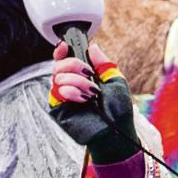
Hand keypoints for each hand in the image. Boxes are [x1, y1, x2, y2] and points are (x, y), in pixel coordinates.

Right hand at [48, 40, 139, 164]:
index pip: (65, 60)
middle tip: (88, 72)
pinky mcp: (58, 109)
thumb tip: (94, 47)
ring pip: (58, 76)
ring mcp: (63, 97)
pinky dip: (72, 91)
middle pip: (58, 65)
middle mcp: (70, 85)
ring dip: (78, 81)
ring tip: (92, 92)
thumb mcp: (115, 81)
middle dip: (73, 64)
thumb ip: (103, 63)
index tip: (66, 46)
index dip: (62, 51)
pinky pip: (58, 91)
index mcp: (82, 77)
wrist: (116, 131)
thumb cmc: (118, 110)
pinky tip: (84, 99)